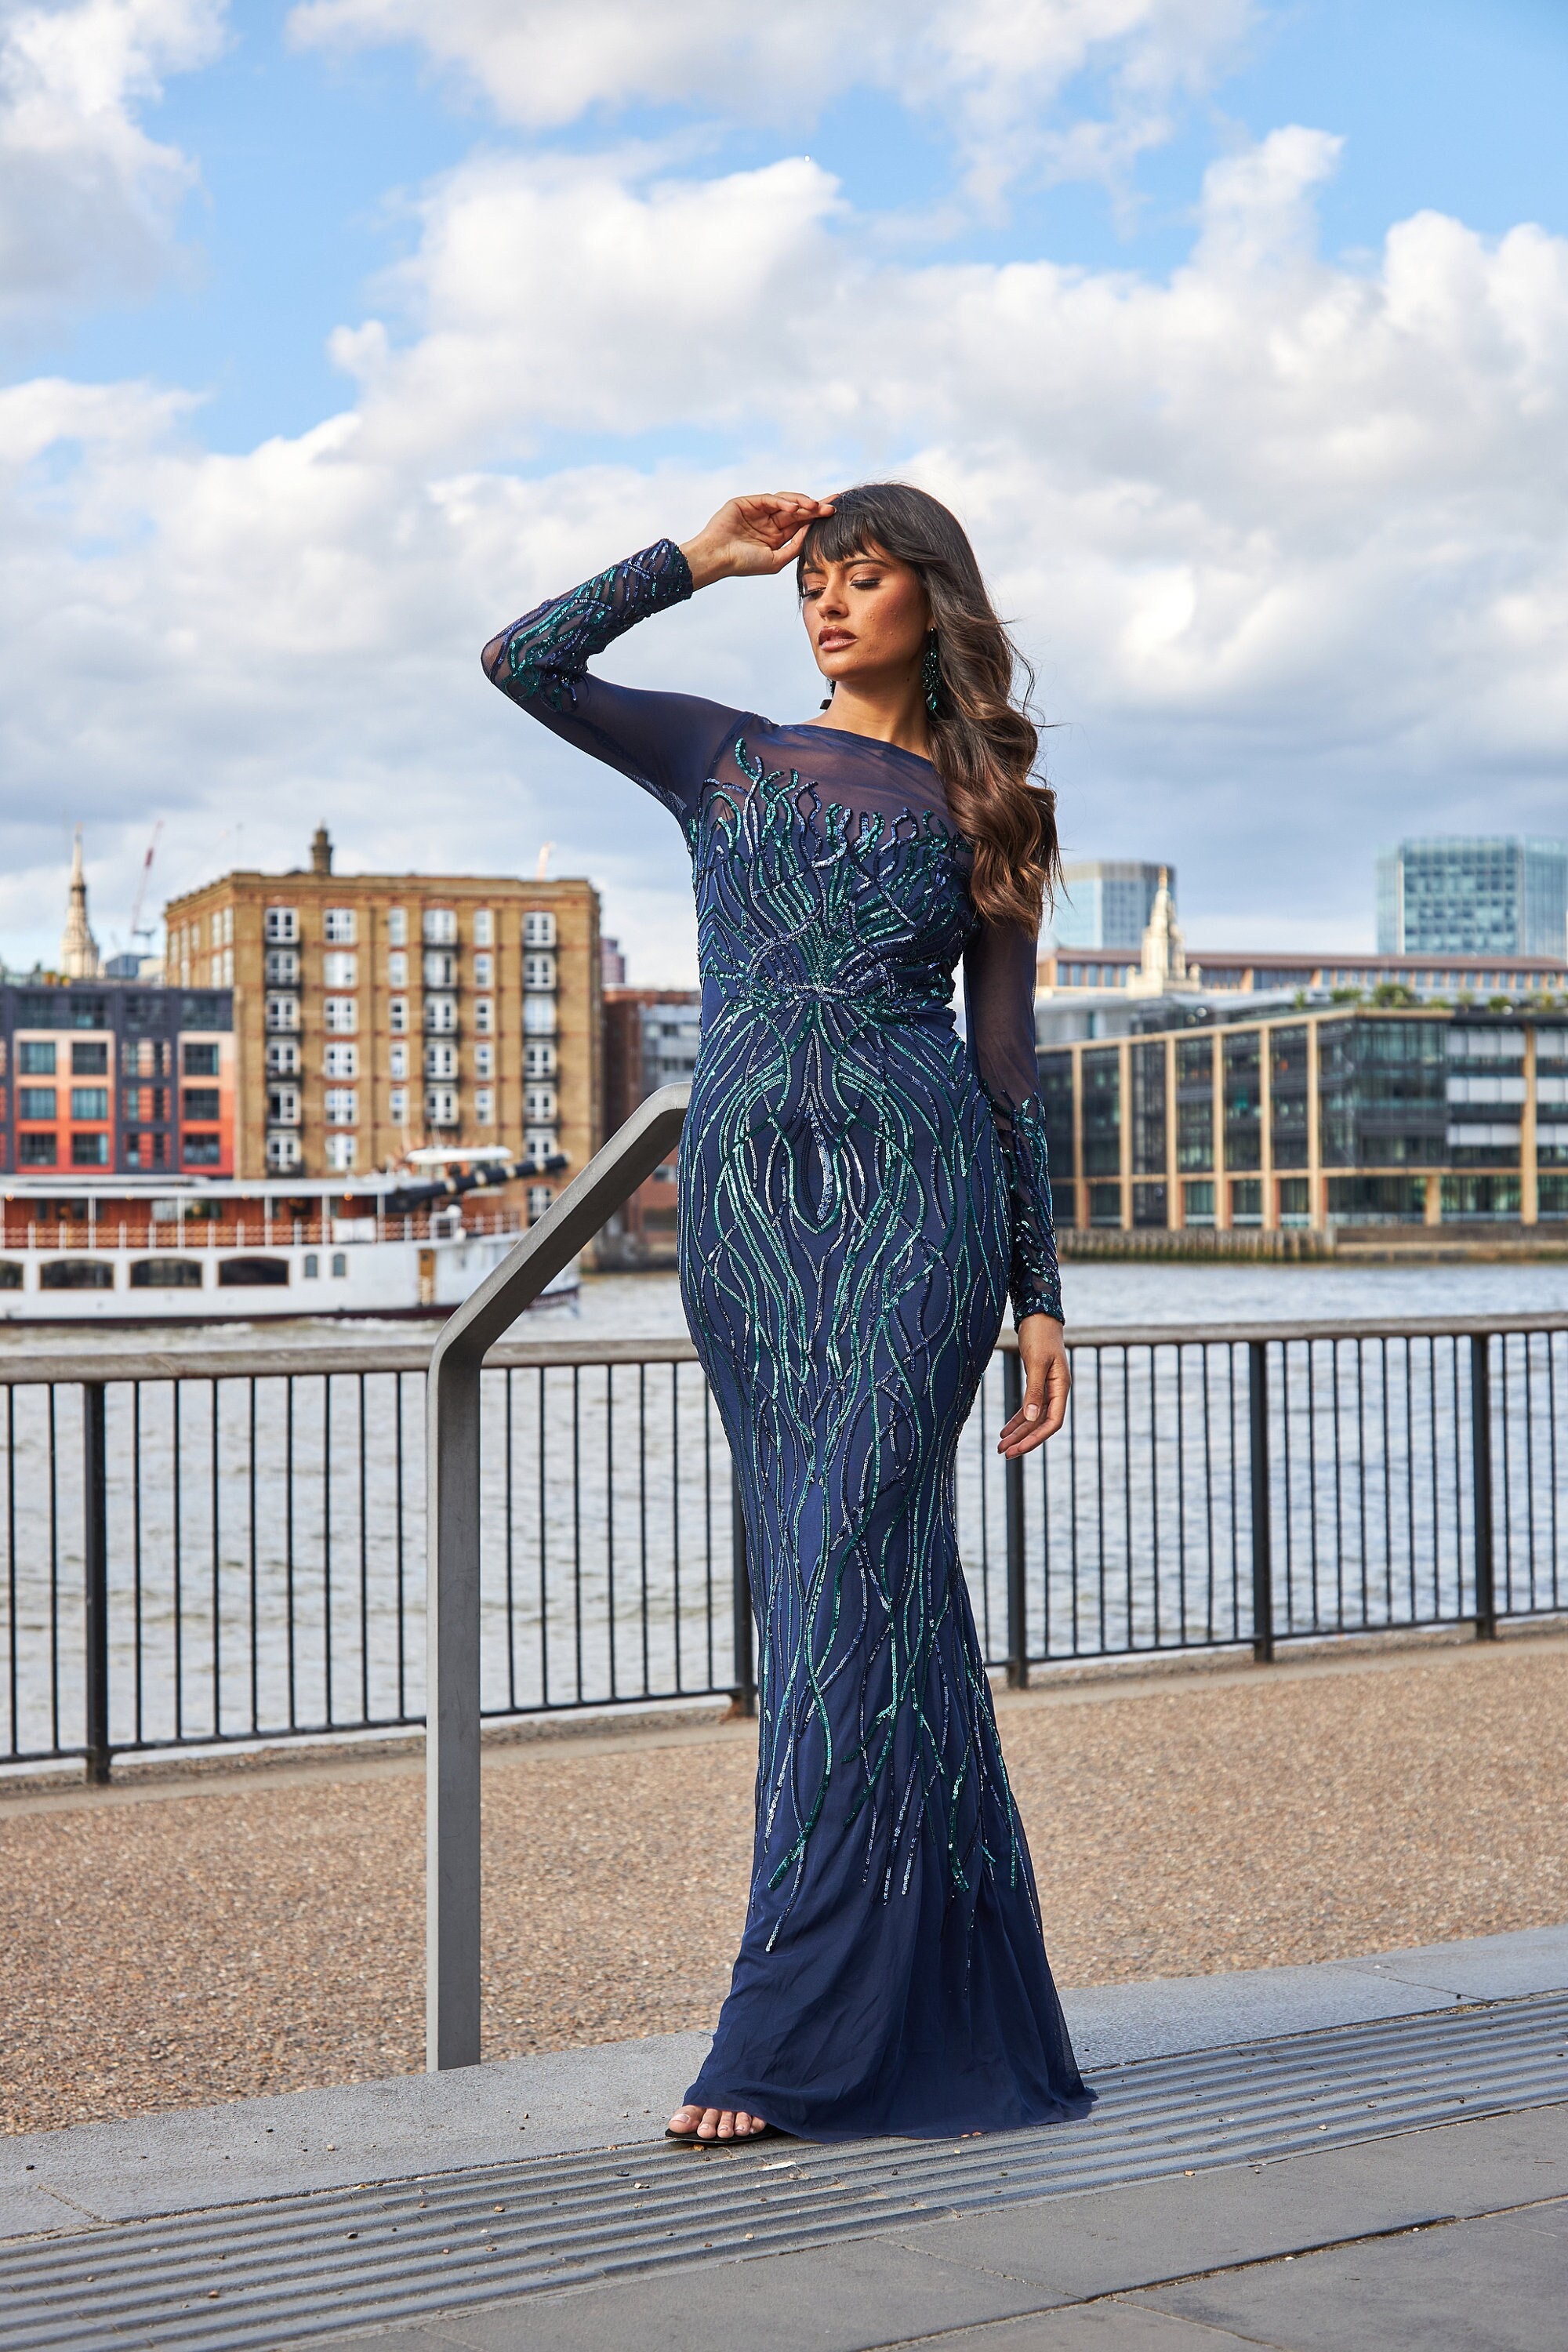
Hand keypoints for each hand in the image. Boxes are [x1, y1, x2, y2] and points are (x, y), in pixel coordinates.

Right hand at [680, 494, 833, 588]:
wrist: (717, 559)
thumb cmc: (744, 564)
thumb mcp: (777, 560)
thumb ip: (795, 546)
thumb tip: (812, 531)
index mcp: (776, 535)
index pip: (801, 522)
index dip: (817, 516)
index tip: (835, 511)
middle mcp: (769, 521)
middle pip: (797, 509)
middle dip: (815, 506)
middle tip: (833, 503)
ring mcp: (758, 510)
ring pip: (785, 501)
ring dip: (802, 502)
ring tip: (816, 507)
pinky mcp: (747, 502)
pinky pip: (770, 499)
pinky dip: (783, 502)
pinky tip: (794, 509)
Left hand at [997, 1316, 1069, 1457]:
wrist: (1039, 1314)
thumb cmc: (1039, 1335)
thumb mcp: (1036, 1362)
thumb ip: (1034, 1390)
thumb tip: (1030, 1418)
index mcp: (1061, 1387)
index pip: (1052, 1422)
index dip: (1035, 1438)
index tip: (1017, 1448)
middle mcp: (1056, 1391)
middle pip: (1041, 1424)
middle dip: (1023, 1440)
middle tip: (1004, 1453)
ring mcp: (1048, 1388)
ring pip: (1033, 1418)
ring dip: (1018, 1432)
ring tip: (1001, 1446)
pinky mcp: (1037, 1383)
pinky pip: (1029, 1407)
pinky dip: (1017, 1419)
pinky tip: (1005, 1430)